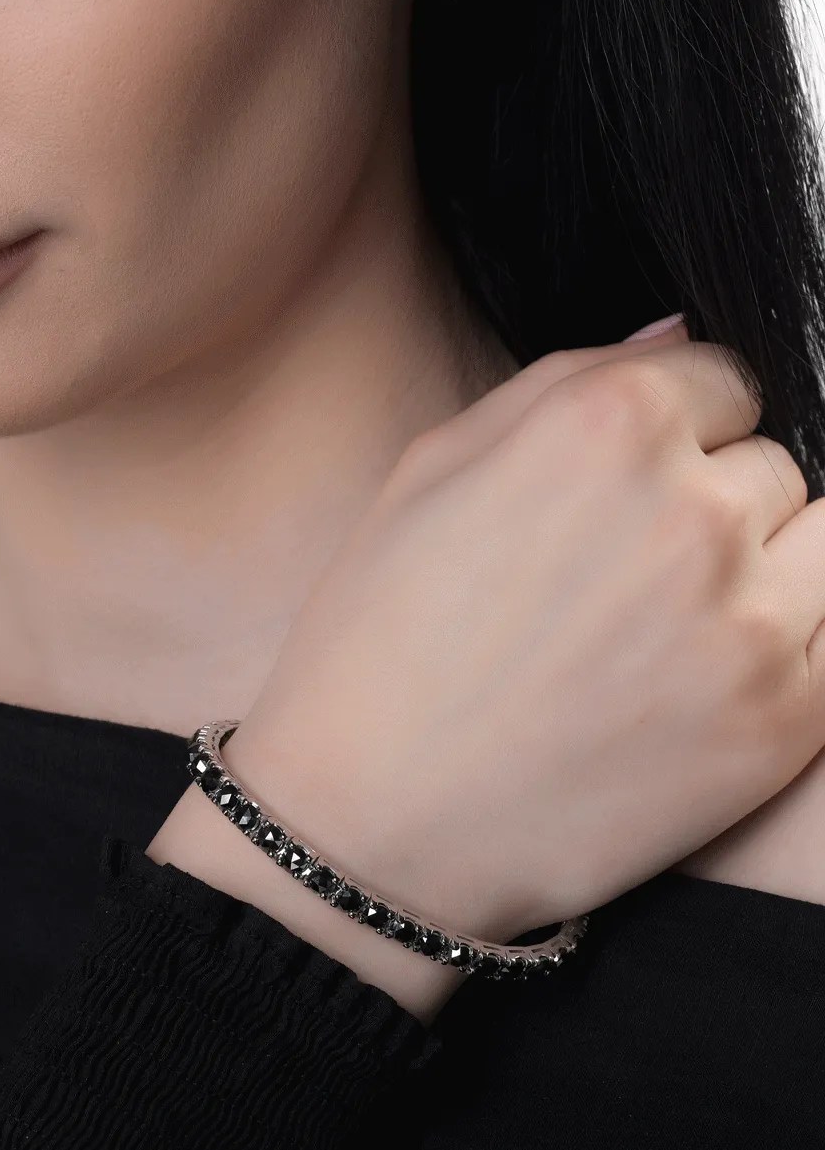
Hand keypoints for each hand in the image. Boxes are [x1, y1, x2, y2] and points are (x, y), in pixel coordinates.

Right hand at [217, 321, 824, 942]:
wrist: (371, 816)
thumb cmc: (378, 641)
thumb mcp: (427, 473)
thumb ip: (560, 380)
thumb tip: (675, 333)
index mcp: (602, 425)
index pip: (723, 377)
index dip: (673, 427)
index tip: (627, 484)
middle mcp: (693, 509)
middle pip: (771, 462)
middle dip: (709, 499)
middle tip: (622, 572)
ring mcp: (750, 620)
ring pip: (824, 540)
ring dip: (763, 566)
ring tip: (664, 625)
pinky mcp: (783, 722)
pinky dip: (788, 642)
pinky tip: (697, 677)